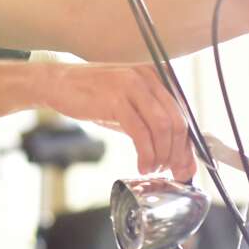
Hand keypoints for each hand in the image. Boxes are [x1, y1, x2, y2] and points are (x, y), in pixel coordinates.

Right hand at [37, 61, 193, 181]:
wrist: (59, 83)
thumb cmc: (96, 97)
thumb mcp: (131, 108)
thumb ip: (154, 129)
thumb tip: (179, 159)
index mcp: (158, 75)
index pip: (184, 114)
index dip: (189, 145)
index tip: (185, 168)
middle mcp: (150, 76)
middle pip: (178, 121)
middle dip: (178, 154)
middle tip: (172, 173)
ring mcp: (133, 84)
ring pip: (162, 127)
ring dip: (161, 155)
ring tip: (153, 169)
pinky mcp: (117, 98)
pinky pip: (141, 132)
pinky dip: (146, 153)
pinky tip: (142, 165)